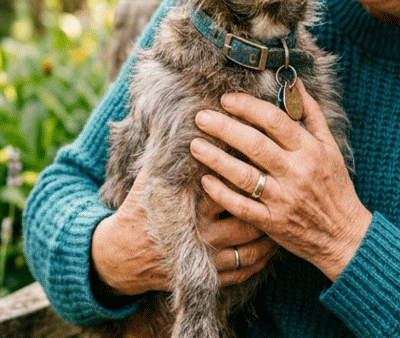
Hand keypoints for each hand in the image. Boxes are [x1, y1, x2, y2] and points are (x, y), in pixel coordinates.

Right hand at [90, 166, 278, 298]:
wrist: (120, 257)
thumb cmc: (137, 213)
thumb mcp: (148, 181)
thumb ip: (166, 155)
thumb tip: (178, 122)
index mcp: (192, 205)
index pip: (229, 182)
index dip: (248, 168)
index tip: (262, 156)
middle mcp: (204, 232)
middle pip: (248, 212)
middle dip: (264, 197)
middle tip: (279, 183)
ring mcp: (209, 257)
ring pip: (253, 244)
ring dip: (270, 229)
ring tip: (278, 211)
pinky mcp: (211, 278)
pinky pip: (247, 269)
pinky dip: (262, 257)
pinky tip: (269, 242)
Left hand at [190, 82, 371, 280]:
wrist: (344, 235)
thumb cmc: (335, 186)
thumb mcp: (330, 146)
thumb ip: (311, 112)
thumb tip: (295, 82)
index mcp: (310, 150)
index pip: (275, 120)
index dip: (247, 107)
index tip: (226, 99)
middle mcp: (296, 172)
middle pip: (254, 144)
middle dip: (224, 128)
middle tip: (200, 117)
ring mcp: (283, 199)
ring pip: (244, 176)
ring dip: (216, 159)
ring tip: (195, 145)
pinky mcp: (272, 223)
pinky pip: (241, 207)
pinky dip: (221, 194)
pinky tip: (205, 181)